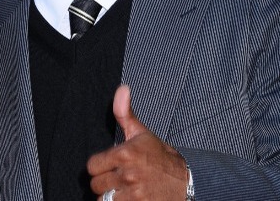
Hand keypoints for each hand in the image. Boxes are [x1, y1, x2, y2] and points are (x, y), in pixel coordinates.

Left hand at [87, 85, 188, 199]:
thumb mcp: (142, 133)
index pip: (92, 166)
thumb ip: (125, 114)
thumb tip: (121, 89)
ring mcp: (133, 194)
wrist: (186, 181)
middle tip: (118, 178)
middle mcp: (128, 175)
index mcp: (125, 154)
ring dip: (111, 196)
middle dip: (105, 182)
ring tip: (123, 189)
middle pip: (96, 184)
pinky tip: (128, 198)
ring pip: (104, 199)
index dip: (99, 166)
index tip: (110, 166)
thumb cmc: (161, 157)